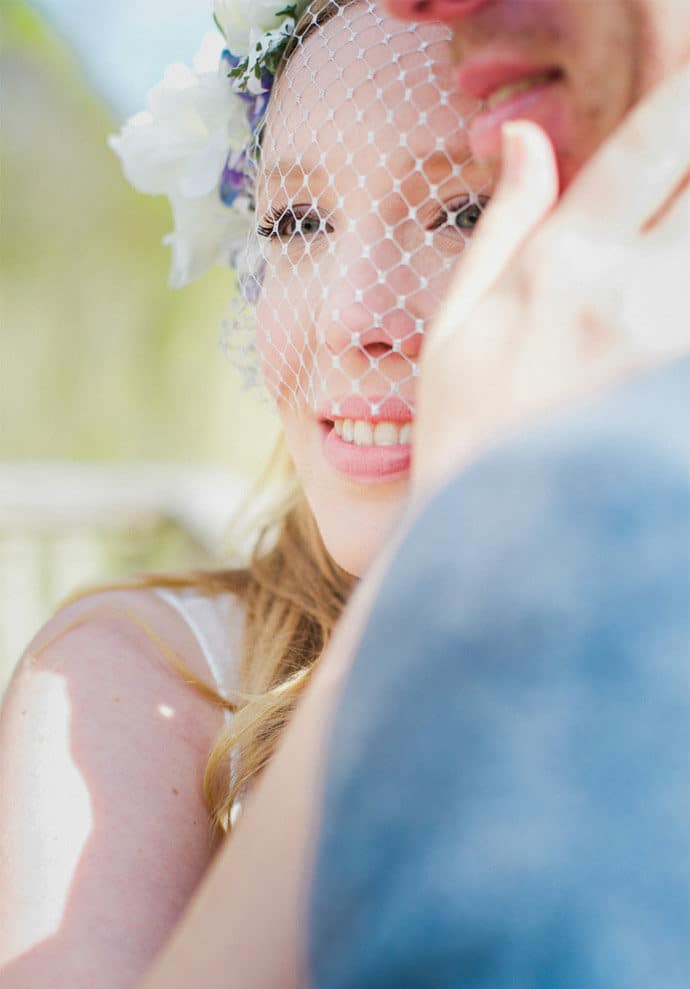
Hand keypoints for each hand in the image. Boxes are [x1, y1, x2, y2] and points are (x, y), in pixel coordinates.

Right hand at [412, 62, 689, 500]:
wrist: (501, 558)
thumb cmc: (466, 442)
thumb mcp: (457, 329)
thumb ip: (502, 225)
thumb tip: (524, 135)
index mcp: (559, 266)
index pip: (649, 145)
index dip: (688, 99)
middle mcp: (629, 295)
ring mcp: (669, 347)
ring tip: (672, 264)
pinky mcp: (679, 396)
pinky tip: (672, 302)